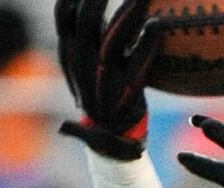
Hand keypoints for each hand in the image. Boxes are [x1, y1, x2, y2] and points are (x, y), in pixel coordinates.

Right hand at [55, 0, 162, 159]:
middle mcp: (83, 62)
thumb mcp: (90, 65)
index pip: (65, 14)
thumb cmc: (105, 95)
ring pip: (114, 36)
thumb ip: (95, 37)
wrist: (111, 138)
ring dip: (130, 11)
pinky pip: (138, 62)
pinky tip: (159, 24)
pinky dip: (149, 42)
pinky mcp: (127, 89)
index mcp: (70, 53)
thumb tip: (98, 8)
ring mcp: (104, 76)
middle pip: (86, 19)